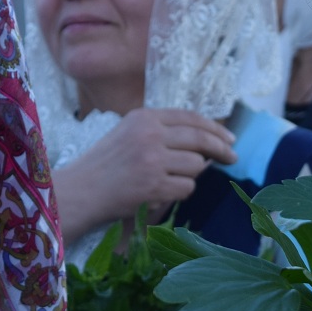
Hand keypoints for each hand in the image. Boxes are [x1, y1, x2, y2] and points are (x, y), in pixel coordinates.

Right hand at [53, 107, 237, 241]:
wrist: (79, 191)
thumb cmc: (105, 165)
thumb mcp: (129, 133)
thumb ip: (163, 131)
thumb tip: (208, 139)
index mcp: (143, 117)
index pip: (190, 118)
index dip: (214, 129)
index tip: (229, 138)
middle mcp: (149, 135)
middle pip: (201, 139)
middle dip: (221, 149)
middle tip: (232, 157)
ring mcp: (152, 161)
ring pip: (196, 166)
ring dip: (190, 176)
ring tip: (168, 180)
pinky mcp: (154, 186)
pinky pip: (186, 188)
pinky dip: (179, 192)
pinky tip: (161, 193)